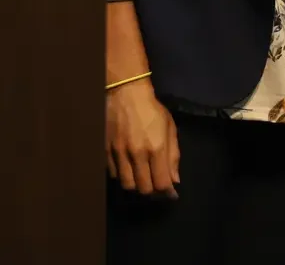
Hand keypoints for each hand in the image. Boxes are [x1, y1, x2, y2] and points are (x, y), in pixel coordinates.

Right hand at [106, 77, 179, 196]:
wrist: (125, 95)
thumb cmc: (152, 110)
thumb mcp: (169, 127)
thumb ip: (173, 154)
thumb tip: (175, 179)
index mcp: (156, 147)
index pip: (160, 183)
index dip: (166, 192)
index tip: (170, 193)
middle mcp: (137, 154)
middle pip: (143, 188)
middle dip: (152, 190)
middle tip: (156, 186)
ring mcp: (119, 155)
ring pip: (127, 185)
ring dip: (137, 186)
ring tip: (143, 179)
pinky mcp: (106, 153)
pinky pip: (114, 176)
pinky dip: (123, 177)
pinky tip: (130, 170)